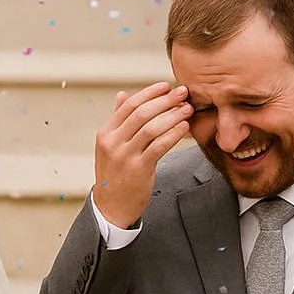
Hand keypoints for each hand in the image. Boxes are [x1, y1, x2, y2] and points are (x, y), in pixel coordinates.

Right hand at [92, 82, 193, 229]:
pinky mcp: (138, 170)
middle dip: (165, 100)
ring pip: (152, 128)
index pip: (129, 105)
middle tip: (182, 93)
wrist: (111, 207)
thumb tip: (122, 95)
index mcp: (106, 133)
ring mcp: (125, 157)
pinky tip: (185, 127)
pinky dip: (174, 134)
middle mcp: (113, 143)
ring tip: (187, 109)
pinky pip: (159, 146)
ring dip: (173, 115)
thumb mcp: (110, 146)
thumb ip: (118, 121)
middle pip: (142, 113)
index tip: (166, 86)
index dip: (150, 93)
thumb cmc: (114, 175)